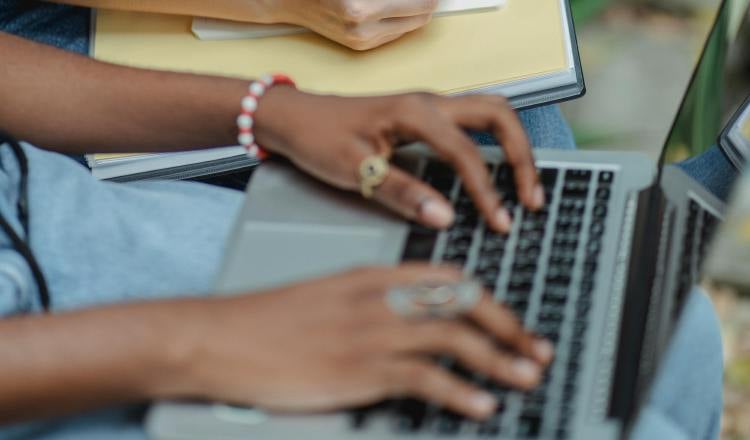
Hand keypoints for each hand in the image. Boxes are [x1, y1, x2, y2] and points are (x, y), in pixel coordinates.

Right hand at [174, 265, 553, 418]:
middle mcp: (378, 298)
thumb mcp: (326, 297)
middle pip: (461, 304)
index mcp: (371, 275)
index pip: (446, 279)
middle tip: (534, 349)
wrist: (220, 337)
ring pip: (453, 339)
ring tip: (524, 377)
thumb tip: (406, 323)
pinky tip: (480, 405)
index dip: (487, 300)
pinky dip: (459, 392)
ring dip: (497, 360)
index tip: (508, 321)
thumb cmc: (266, 320)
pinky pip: (424, 379)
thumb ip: (369, 303)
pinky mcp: (358, 371)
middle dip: (507, 327)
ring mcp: (370, 333)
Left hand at [255, 87, 544, 232]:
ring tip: (526, 187)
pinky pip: (473, 124)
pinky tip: (496, 173)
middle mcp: (428, 103)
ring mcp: (428, 107)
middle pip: (498, 115)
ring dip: (514, 146)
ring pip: (490, 114)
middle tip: (533, 198)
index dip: (487, 191)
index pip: (466, 153)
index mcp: (413, 113)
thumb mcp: (355, 171)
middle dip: (523, 156)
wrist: (293, 118)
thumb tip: (444, 217)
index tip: (500, 222)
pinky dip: (495, 145)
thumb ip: (401, 193)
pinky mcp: (424, 117)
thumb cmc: (318, 138)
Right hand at [264, 0, 438, 49]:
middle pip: (423, 14)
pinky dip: (403, 16)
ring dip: (417, 7)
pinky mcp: (361, 47)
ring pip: (413, 25)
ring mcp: (362, 42)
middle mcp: (363, 30)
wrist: (286, 0)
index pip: (422, 1)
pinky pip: (397, 32)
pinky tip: (392, 4)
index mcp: (361, 8)